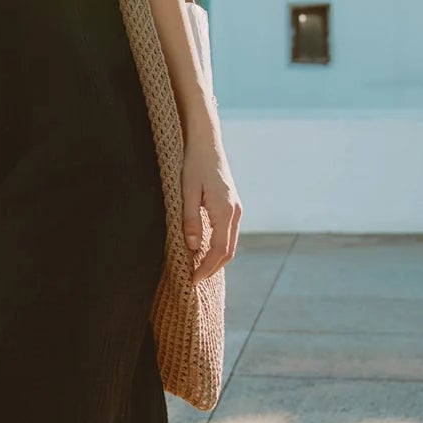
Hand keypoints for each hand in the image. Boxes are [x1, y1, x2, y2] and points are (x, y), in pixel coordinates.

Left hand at [181, 133, 239, 281]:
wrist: (207, 143)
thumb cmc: (194, 164)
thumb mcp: (187, 191)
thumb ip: (190, 219)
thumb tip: (193, 247)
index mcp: (225, 210)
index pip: (219, 250)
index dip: (206, 268)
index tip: (192, 280)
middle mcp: (235, 212)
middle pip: (228, 251)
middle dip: (212, 268)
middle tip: (193, 280)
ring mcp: (236, 209)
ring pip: (229, 244)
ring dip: (216, 259)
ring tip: (197, 270)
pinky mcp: (232, 206)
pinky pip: (228, 234)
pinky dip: (218, 247)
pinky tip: (204, 251)